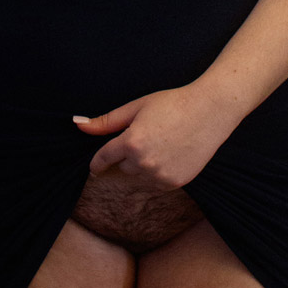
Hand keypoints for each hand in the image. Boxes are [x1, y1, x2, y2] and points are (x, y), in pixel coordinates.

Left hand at [73, 86, 236, 190]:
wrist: (209, 111)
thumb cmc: (172, 104)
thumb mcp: (136, 107)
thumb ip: (106, 121)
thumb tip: (78, 124)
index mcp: (131, 143)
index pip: (103, 160)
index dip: (97, 162)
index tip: (95, 166)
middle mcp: (143, 163)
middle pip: (122, 168)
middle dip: (126, 157)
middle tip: (144, 137)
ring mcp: (160, 176)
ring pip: (139, 177)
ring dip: (141, 166)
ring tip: (160, 143)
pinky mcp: (175, 183)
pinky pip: (156, 183)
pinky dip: (157, 172)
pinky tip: (170, 153)